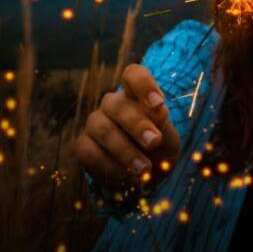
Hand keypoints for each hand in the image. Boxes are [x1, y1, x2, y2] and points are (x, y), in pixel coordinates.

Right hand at [76, 63, 180, 190]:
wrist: (145, 177)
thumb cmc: (159, 151)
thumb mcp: (169, 140)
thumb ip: (164, 126)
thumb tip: (158, 111)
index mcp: (136, 96)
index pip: (134, 75)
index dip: (144, 84)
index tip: (158, 103)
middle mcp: (113, 104)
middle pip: (118, 104)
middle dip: (137, 124)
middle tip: (154, 142)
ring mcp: (95, 123)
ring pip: (103, 129)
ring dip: (125, 150)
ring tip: (144, 169)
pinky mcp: (83, 145)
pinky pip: (90, 152)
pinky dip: (110, 167)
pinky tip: (127, 177)